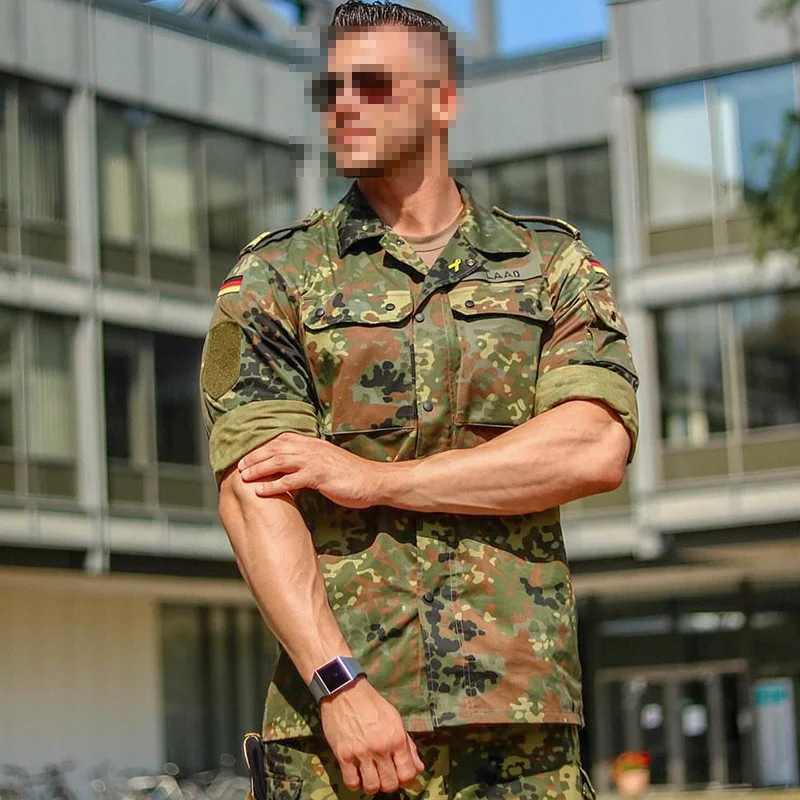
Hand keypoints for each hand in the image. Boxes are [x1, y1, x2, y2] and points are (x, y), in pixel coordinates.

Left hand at [237, 433, 385, 508]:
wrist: (373, 481)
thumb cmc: (351, 475)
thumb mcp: (327, 463)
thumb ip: (309, 462)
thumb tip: (291, 470)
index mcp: (312, 444)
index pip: (281, 439)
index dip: (262, 446)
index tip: (247, 454)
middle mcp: (311, 448)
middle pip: (275, 448)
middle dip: (255, 456)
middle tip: (238, 466)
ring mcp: (315, 460)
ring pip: (279, 461)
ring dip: (259, 468)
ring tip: (243, 477)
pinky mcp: (319, 475)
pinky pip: (291, 480)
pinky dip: (273, 485)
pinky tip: (261, 491)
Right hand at [319, 676, 425, 794]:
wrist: (345, 691)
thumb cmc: (372, 704)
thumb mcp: (395, 719)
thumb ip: (408, 745)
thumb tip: (418, 768)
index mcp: (396, 738)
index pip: (408, 774)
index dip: (405, 778)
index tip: (399, 774)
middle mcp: (381, 748)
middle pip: (390, 785)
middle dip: (389, 783)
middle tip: (384, 774)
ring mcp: (361, 753)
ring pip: (372, 787)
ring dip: (372, 785)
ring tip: (370, 775)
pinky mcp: (343, 755)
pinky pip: (352, 782)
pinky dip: (355, 783)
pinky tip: (357, 773)